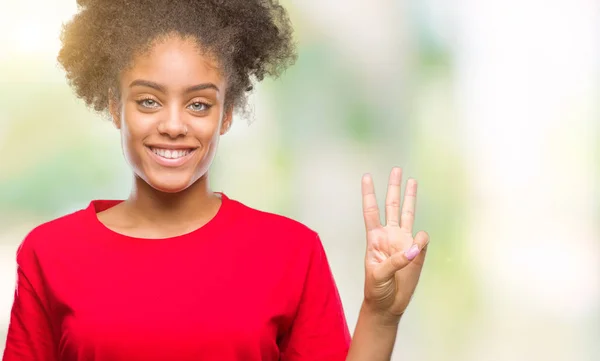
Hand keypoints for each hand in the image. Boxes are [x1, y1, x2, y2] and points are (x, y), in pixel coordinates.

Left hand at [361, 167, 429, 323]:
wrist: (388, 304)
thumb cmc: (376, 289)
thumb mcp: (378, 275)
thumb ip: (396, 261)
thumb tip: (415, 247)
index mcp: (374, 238)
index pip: (370, 211)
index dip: (368, 194)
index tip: (366, 176)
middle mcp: (389, 235)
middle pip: (391, 206)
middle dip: (393, 188)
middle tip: (396, 169)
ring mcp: (403, 242)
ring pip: (408, 214)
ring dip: (410, 198)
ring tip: (412, 180)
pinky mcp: (416, 253)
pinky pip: (422, 241)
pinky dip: (422, 241)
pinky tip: (417, 247)